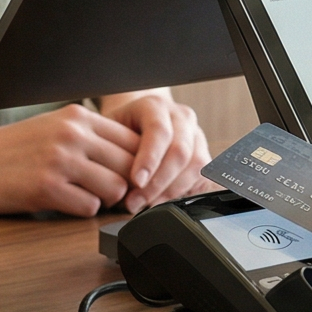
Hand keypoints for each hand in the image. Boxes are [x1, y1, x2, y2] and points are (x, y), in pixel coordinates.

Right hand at [0, 104, 143, 215]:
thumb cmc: (7, 149)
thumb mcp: (51, 127)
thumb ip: (88, 137)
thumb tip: (132, 160)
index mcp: (76, 116)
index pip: (133, 141)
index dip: (135, 164)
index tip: (125, 177)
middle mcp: (72, 134)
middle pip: (131, 167)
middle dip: (124, 185)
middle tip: (105, 193)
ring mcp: (60, 161)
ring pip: (115, 189)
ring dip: (103, 200)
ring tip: (81, 196)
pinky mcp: (46, 188)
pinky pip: (89, 208)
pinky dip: (81, 211)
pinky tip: (62, 203)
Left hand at [99, 90, 210, 210]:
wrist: (135, 122)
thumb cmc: (118, 130)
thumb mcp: (108, 134)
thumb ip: (112, 153)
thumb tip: (114, 187)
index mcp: (155, 106)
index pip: (159, 130)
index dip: (149, 159)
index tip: (135, 182)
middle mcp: (180, 117)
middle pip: (180, 151)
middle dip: (158, 183)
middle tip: (135, 202)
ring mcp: (196, 135)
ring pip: (195, 165)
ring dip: (171, 191)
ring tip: (147, 205)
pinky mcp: (203, 154)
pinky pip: (202, 177)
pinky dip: (183, 193)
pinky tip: (162, 201)